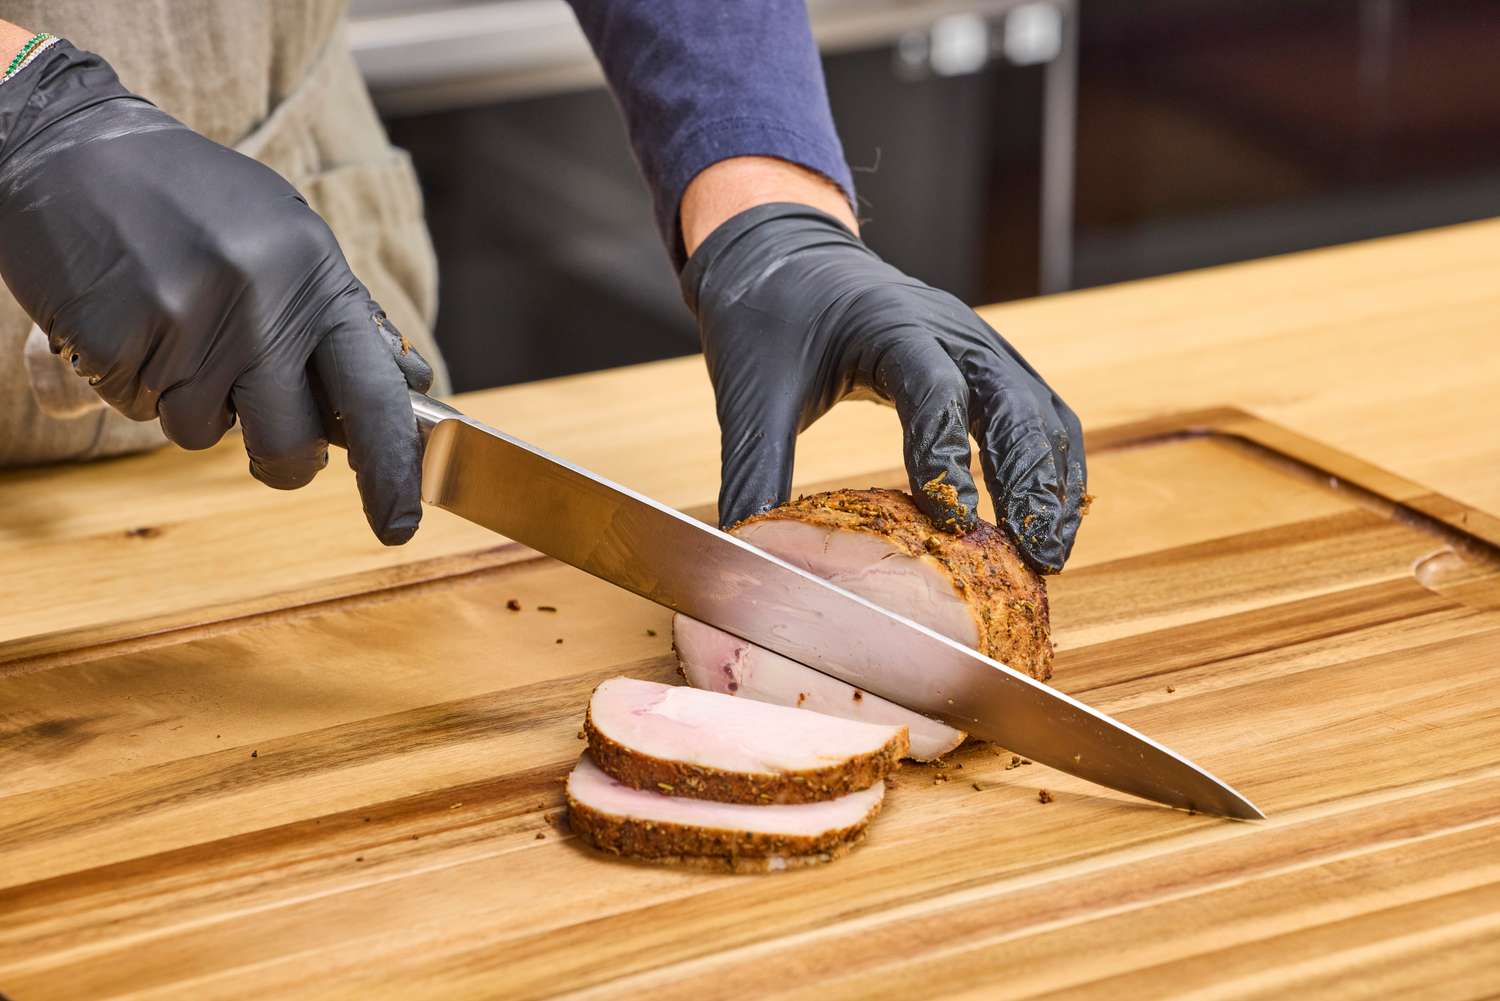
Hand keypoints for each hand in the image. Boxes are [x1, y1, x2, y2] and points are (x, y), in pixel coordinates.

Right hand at [0, 42, 431, 543]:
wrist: (72, 149)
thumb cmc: (193, 201)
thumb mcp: (289, 240)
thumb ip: (343, 318)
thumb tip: (406, 390)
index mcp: (316, 278)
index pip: (374, 397)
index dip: (393, 471)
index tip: (401, 526)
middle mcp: (261, 306)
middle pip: (289, 447)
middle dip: (281, 460)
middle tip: (259, 428)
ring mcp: (186, 325)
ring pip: (203, 434)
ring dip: (190, 402)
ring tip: (175, 326)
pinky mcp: (116, 341)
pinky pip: (138, 409)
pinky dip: (134, 381)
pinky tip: (130, 318)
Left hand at [681, 203, 1085, 571]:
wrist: (785, 256)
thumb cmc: (768, 319)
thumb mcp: (749, 394)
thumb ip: (753, 471)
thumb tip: (746, 554)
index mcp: (887, 324)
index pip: (932, 388)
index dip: (944, 455)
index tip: (952, 523)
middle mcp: (947, 327)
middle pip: (1010, 400)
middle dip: (1027, 480)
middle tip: (1034, 555)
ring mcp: (975, 340)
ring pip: (1037, 407)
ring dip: (1049, 479)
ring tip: (1048, 551)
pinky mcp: (984, 359)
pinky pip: (1036, 407)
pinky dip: (1050, 460)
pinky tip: (1047, 516)